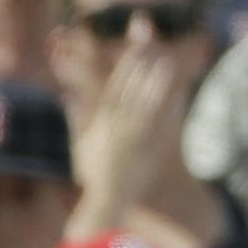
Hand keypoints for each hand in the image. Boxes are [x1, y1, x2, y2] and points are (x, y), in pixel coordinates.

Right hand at [69, 46, 183, 234]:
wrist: (108, 198)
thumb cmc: (93, 171)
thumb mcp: (82, 144)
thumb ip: (78, 118)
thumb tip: (67, 96)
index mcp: (102, 124)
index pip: (115, 90)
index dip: (126, 69)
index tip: (135, 52)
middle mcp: (118, 128)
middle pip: (132, 92)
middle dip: (142, 70)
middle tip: (155, 49)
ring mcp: (135, 138)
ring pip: (148, 106)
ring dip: (157, 84)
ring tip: (168, 64)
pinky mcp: (150, 149)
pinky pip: (162, 125)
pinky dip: (170, 109)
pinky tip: (180, 94)